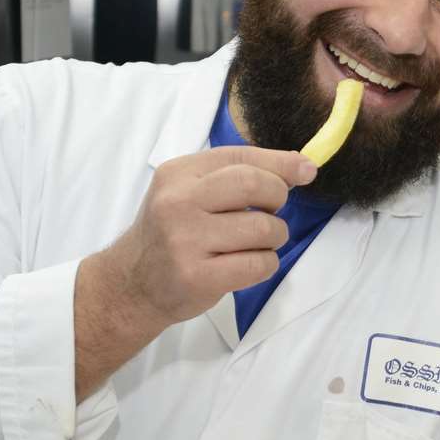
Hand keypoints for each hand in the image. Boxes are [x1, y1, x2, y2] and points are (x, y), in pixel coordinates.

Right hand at [93, 146, 315, 331]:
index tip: (306, 170)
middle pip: (253, 185)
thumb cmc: (174, 233)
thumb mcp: (192, 192)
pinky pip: (258, 264)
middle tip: (271, 213)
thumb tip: (302, 166)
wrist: (133, 283)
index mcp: (178, 173)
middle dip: (277, 198)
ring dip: (274, 237)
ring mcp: (185, 240)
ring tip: (257, 243)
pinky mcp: (197, 276)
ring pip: (263, 228)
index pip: (240, 156)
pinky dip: (266, 263)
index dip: (280, 163)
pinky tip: (249, 263)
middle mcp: (177, 202)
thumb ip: (238, 175)